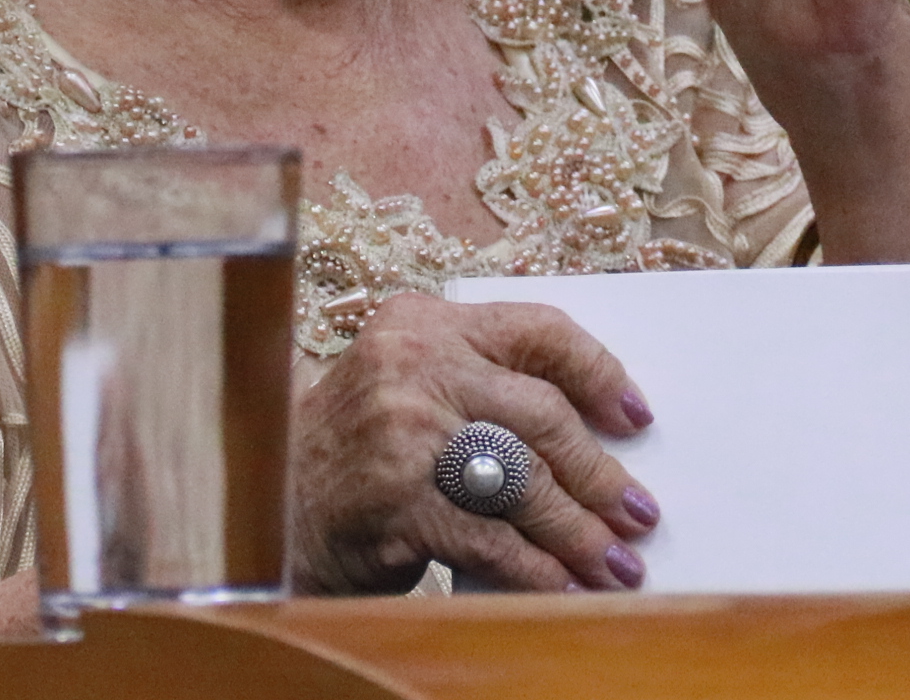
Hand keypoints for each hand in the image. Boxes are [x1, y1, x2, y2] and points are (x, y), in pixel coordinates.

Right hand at [290, 293, 659, 593]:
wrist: (271, 509)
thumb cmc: (358, 450)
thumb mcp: (411, 386)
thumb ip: (485, 384)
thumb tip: (598, 431)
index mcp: (424, 322)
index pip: (537, 329)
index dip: (599, 373)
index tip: (636, 417)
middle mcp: (412, 365)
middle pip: (541, 415)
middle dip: (599, 474)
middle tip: (639, 513)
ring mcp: (403, 433)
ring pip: (524, 482)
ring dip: (580, 531)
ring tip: (616, 562)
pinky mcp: (398, 501)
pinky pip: (492, 539)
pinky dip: (538, 569)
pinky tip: (566, 587)